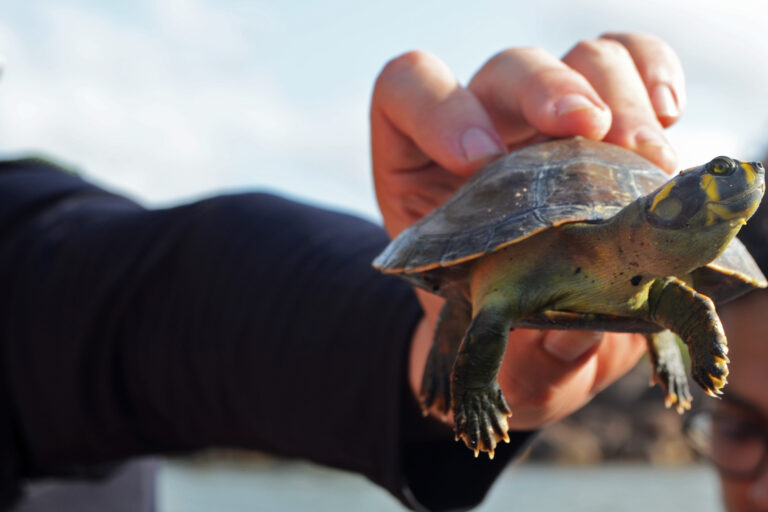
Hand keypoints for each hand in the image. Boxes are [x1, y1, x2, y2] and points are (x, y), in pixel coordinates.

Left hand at [371, 33, 685, 429]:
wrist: (558, 341)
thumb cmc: (516, 343)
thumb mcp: (515, 362)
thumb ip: (532, 358)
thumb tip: (568, 335)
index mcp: (430, 179)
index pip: (407, 96)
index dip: (437, 110)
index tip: (478, 160)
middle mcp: (490, 136)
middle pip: (506, 72)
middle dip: (548, 91)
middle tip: (591, 133)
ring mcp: (551, 126)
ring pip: (574, 59)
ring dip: (615, 93)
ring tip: (648, 154)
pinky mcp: (612, 125)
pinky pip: (631, 62)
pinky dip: (652, 73)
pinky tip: (666, 118)